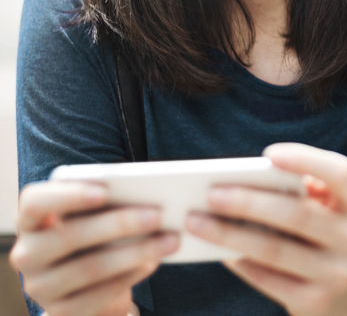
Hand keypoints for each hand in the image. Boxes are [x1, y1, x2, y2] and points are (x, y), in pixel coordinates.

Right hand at [10, 181, 179, 315]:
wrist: (87, 286)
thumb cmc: (94, 236)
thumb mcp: (94, 218)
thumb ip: (107, 204)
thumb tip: (148, 196)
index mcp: (32, 221)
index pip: (35, 203)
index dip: (68, 195)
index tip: (104, 191)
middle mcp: (28, 253)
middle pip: (69, 235)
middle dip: (119, 223)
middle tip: (158, 215)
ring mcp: (40, 286)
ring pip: (89, 267)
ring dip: (135, 252)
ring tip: (169, 240)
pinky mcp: (60, 311)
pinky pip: (97, 295)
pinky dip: (129, 277)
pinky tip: (152, 263)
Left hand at [185, 143, 346, 315]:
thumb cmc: (329, 232)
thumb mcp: (331, 207)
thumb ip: (304, 189)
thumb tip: (245, 183)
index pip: (340, 173)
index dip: (305, 160)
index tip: (268, 154)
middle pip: (298, 214)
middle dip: (250, 202)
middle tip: (210, 194)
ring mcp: (339, 273)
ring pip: (276, 250)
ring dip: (231, 234)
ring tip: (198, 222)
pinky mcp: (317, 302)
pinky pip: (269, 280)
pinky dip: (240, 263)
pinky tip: (218, 251)